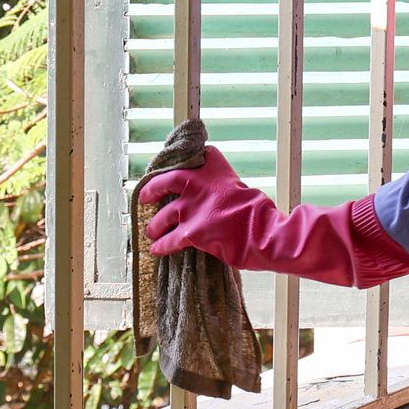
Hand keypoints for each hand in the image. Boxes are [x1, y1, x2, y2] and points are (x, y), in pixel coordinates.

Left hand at [139, 146, 276, 266]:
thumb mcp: (243, 189)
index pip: (194, 159)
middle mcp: (199, 183)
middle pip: (165, 181)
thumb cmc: (259, 214)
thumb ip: (224, 190)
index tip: (175, 167)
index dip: (183, 163)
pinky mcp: (191, 231)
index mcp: (214, 169)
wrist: (263, 232)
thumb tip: (215, 202)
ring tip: (151, 231)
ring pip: (163, 216)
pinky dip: (162, 246)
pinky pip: (169, 240)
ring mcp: (192, 207)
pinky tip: (157, 250)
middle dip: (152, 189)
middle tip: (145, 196)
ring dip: (155, 225)